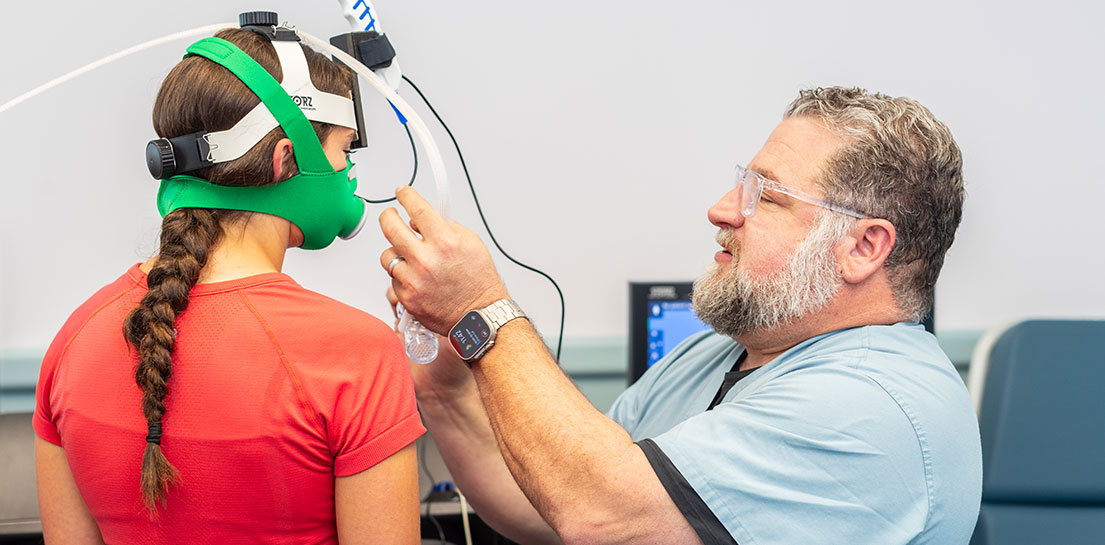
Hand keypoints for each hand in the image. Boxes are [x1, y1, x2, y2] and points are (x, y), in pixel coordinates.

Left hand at [379, 186, 508, 334]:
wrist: (479, 315)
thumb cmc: (479, 282)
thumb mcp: (471, 243)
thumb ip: (446, 227)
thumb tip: (424, 219)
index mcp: (444, 242)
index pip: (416, 208)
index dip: (406, 195)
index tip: (402, 192)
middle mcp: (426, 260)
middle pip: (390, 227)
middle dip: (388, 216)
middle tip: (390, 215)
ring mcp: (414, 280)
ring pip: (387, 255)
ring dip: (396, 251)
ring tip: (409, 255)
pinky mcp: (407, 298)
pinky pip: (393, 278)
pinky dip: (402, 275)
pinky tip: (416, 277)